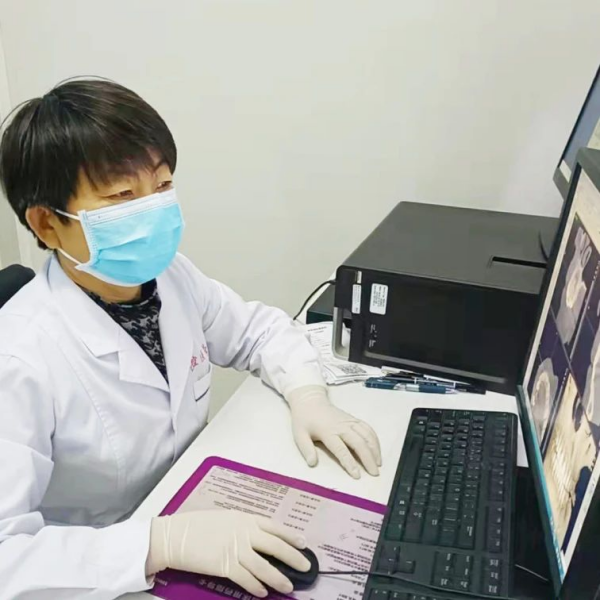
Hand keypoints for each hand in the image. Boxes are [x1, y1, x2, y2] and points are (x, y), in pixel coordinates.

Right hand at [146, 510, 309, 597]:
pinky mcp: (225, 565)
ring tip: (289, 586)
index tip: (303, 542)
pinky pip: (246, 578)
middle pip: (275, 545)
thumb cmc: (197, 525)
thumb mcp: (224, 518)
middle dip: (293, 557)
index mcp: (244, 518)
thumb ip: (242, 526)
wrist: (175, 535)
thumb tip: (256, 538)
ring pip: (264, 566)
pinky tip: (263, 592)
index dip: (291, 535)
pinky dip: (256, 586)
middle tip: (306, 567)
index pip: (274, 526)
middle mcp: (244, 531)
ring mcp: (235, 548)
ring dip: (278, 577)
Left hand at [286, 385, 381, 478]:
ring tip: (378, 464)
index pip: (341, 449)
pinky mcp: (353, 419)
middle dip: (368, 458)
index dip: (350, 463)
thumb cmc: (304, 419)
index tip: (357, 475)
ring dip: (374, 449)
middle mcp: (341, 426)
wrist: (310, 400)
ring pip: (366, 435)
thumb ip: (306, 449)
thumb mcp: (299, 434)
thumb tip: (312, 463)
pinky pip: (367, 428)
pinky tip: (377, 449)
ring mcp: (349, 421)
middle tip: (374, 473)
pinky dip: (374, 439)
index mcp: (327, 431)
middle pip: (359, 443)